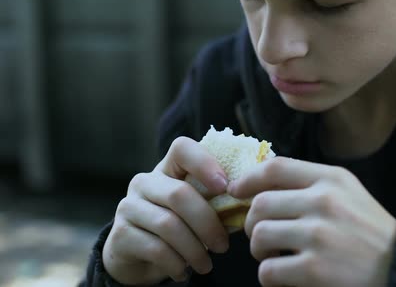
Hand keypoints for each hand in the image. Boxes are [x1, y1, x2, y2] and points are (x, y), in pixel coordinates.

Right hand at [102, 137, 229, 285]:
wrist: (136, 256)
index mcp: (167, 168)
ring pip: (168, 225)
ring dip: (195, 249)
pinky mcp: (120, 234)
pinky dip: (177, 263)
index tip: (226, 187)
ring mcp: (128, 206)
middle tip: (223, 246)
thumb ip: (216, 201)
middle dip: (208, 224)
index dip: (205, 163)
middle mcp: (144, 182)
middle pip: (179, 194)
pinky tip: (184, 271)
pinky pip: (155, 248)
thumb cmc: (178, 227)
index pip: (182, 148)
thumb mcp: (196, 209)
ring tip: (207, 265)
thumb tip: (251, 200)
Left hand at [228, 157, 395, 286]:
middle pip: (260, 204)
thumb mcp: (349, 194)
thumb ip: (312, 185)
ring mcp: (319, 235)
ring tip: (274, 256)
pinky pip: (268, 270)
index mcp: (332, 179)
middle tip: (261, 236)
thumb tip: (262, 186)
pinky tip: (284, 276)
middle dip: (252, 223)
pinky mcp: (314, 270)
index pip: (276, 168)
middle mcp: (324, 201)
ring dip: (260, 250)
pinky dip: (270, 276)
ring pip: (259, 235)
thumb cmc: (370, 232)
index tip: (235, 190)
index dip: (248, 178)